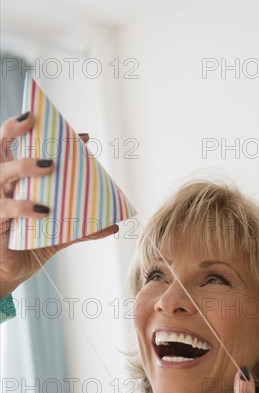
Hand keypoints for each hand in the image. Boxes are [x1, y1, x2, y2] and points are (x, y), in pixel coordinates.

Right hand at [0, 113, 117, 297]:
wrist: (8, 272)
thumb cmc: (27, 246)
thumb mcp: (58, 233)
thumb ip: (81, 226)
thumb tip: (113, 224)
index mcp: (16, 181)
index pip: (25, 148)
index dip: (48, 136)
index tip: (83, 137)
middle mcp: (2, 185)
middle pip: (1, 147)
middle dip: (15, 128)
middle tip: (35, 120)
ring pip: (3, 173)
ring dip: (25, 165)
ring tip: (49, 165)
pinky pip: (6, 208)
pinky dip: (25, 207)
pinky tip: (43, 210)